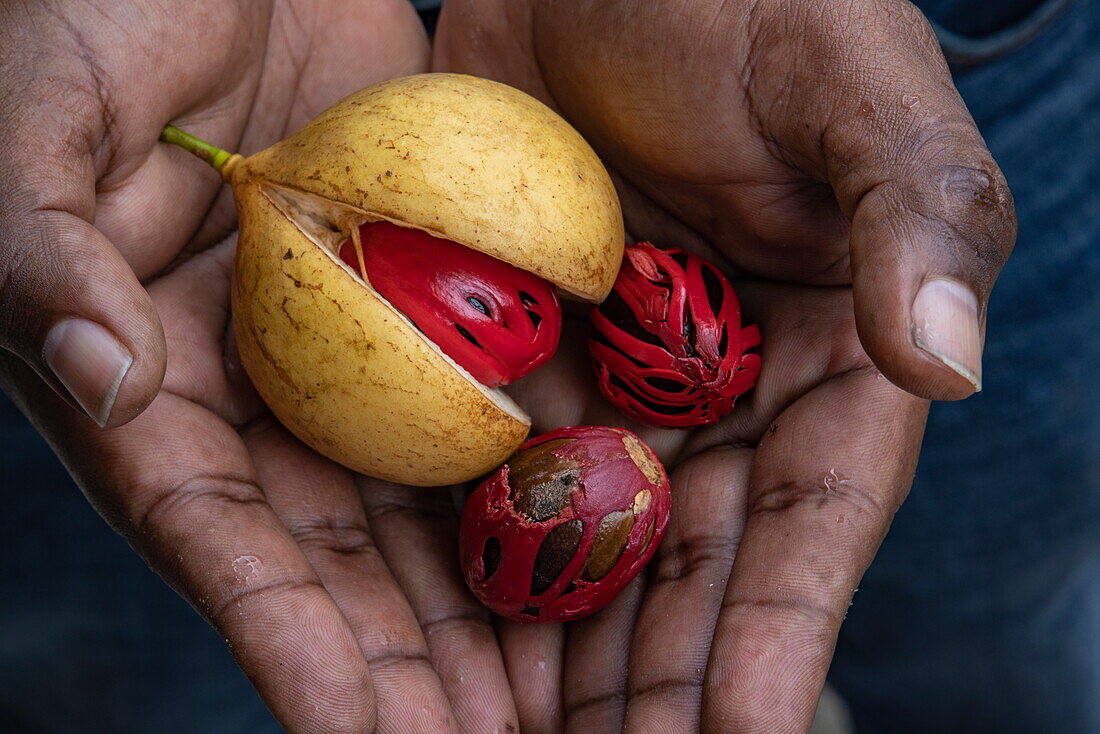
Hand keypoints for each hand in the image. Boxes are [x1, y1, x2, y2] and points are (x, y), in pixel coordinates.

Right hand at [0, 3, 521, 731]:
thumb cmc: (79, 16)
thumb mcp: (32, 124)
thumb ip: (38, 251)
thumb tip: (99, 374)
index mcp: (151, 395)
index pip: (226, 544)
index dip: (293, 647)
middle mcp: (265, 399)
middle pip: (347, 562)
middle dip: (419, 670)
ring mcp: (355, 353)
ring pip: (434, 501)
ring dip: (496, 601)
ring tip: (569, 699)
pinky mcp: (432, 292)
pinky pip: (498, 384)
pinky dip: (545, 461)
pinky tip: (611, 530)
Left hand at [435, 0, 1015, 730]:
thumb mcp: (850, 81)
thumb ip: (914, 211)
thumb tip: (945, 361)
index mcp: (825, 358)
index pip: (813, 522)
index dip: (781, 634)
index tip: (739, 732)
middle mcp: (717, 397)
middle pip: (689, 570)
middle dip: (652, 689)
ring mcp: (608, 385)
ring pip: (583, 549)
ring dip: (552, 661)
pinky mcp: (509, 353)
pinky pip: (483, 469)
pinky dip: (468, 558)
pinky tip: (434, 640)